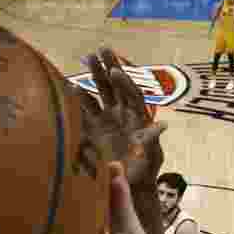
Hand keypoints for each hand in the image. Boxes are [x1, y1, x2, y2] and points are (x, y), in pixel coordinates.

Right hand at [80, 47, 166, 189]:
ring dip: (94, 76)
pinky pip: (86, 109)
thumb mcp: (150, 157)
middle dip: (109, 67)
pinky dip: (79, 98)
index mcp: (138, 117)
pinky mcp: (95, 128)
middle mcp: (123, 114)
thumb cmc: (144, 171)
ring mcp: (108, 119)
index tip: (114, 71)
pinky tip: (70, 86)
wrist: (128, 184)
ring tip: (87, 56)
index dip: (124, 82)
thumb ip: (153, 141)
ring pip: (100, 92)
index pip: (132, 94)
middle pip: (116, 86)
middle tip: (101, 49)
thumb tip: (163, 125)